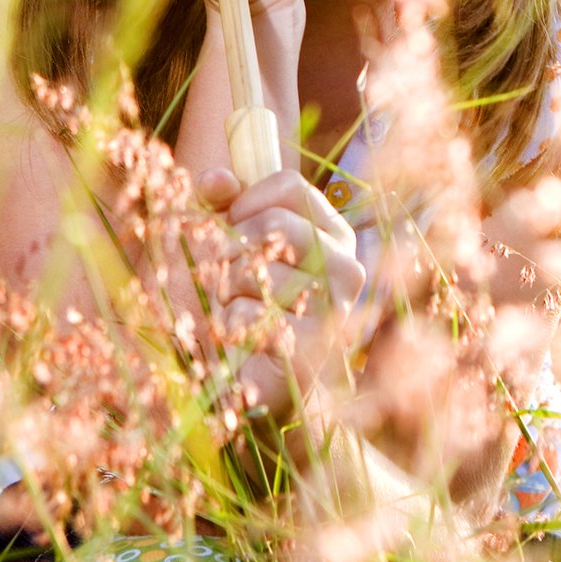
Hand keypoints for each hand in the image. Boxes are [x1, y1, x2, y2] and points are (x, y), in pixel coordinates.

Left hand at [198, 167, 366, 413]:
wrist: (263, 384)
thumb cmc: (248, 305)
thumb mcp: (232, 245)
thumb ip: (223, 206)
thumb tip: (214, 177)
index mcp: (333, 235)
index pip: (290, 187)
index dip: (247, 202)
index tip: (233, 226)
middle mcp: (346, 266)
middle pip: (272, 224)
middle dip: (231, 249)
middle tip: (229, 276)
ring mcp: (335, 307)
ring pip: (255, 271)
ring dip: (227, 292)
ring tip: (238, 309)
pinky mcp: (313, 348)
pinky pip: (250, 315)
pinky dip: (231, 325)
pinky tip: (243, 338)